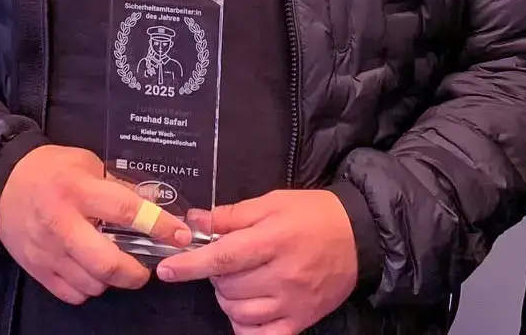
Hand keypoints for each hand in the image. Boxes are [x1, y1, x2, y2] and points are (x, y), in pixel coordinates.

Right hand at [0, 145, 192, 303]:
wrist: (1, 183)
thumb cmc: (49, 169)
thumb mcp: (87, 164)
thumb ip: (117, 187)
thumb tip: (154, 207)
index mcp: (78, 190)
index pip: (126, 211)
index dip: (159, 225)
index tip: (180, 235)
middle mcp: (62, 223)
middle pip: (107, 264)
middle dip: (136, 273)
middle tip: (147, 268)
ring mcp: (48, 251)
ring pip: (92, 284)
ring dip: (112, 280)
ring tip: (115, 264)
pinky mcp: (36, 268)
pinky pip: (72, 293)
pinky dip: (87, 288)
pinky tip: (89, 271)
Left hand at [156, 189, 357, 334]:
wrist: (360, 236)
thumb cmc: (314, 215)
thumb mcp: (273, 202)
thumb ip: (233, 215)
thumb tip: (195, 221)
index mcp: (274, 240)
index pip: (222, 258)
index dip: (190, 265)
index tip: (166, 269)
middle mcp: (282, 276)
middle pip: (227, 286)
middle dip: (216, 274)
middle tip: (228, 260)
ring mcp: (292, 303)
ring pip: (238, 312)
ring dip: (227, 298)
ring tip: (239, 282)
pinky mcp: (300, 321)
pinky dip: (244, 326)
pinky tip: (247, 310)